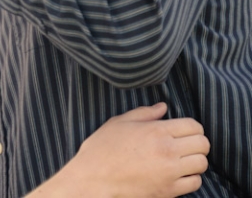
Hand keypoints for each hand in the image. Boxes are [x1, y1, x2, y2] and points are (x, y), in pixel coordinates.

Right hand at [41, 103, 209, 197]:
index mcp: (156, 130)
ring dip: (195, 160)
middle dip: (196, 142)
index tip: (183, 130)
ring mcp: (170, 172)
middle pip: (203, 143)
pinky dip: (191, 178)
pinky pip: (195, 183)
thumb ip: (144, 113)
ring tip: (182, 159)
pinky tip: (178, 174)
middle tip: (184, 144)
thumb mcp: (119, 122)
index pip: (194, 126)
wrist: (93, 178)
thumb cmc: (102, 148)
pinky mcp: (169, 190)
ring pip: (202, 163)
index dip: (191, 127)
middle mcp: (168, 150)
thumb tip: (163, 107)